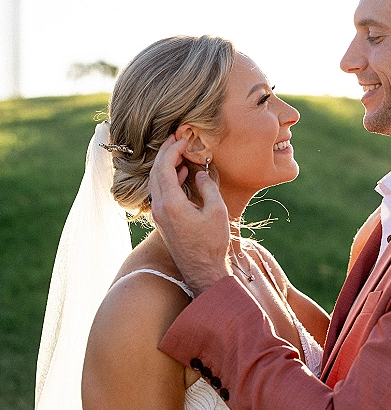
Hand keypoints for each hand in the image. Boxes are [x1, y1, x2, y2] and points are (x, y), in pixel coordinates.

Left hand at [148, 135, 230, 293]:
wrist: (202, 271)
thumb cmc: (212, 244)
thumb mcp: (216, 211)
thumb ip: (207, 187)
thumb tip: (200, 173)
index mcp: (170, 203)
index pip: (165, 167)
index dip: (173, 149)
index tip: (184, 139)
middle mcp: (159, 207)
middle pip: (155, 171)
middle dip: (166, 153)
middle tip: (177, 139)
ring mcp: (158, 215)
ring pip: (155, 182)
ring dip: (165, 165)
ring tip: (180, 153)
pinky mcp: (162, 221)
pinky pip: (159, 192)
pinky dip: (167, 178)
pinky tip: (180, 175)